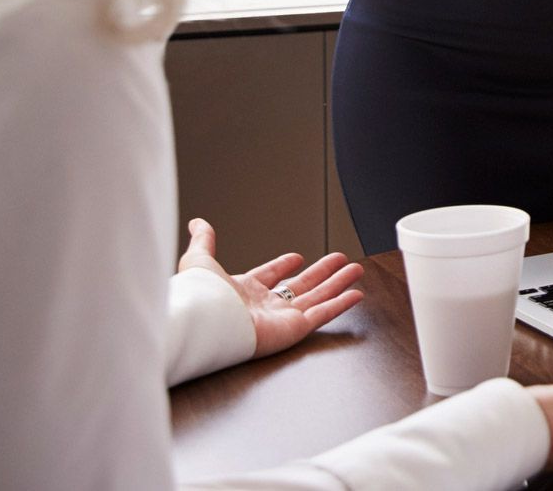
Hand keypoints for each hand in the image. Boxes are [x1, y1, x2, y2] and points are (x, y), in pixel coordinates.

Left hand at [177, 218, 364, 359]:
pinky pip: (322, 315)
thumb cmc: (199, 296)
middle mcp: (264, 305)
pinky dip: (340, 305)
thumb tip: (197, 222)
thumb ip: (203, 241)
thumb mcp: (200, 260)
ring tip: (355, 270)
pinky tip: (355, 295)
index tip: (296, 257)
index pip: (268, 276)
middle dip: (321, 273)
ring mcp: (280, 318)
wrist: (204, 323)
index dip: (282, 265)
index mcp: (243, 290)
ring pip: (317, 298)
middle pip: (300, 286)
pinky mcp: (293, 329)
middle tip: (340, 261)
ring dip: (337, 284)